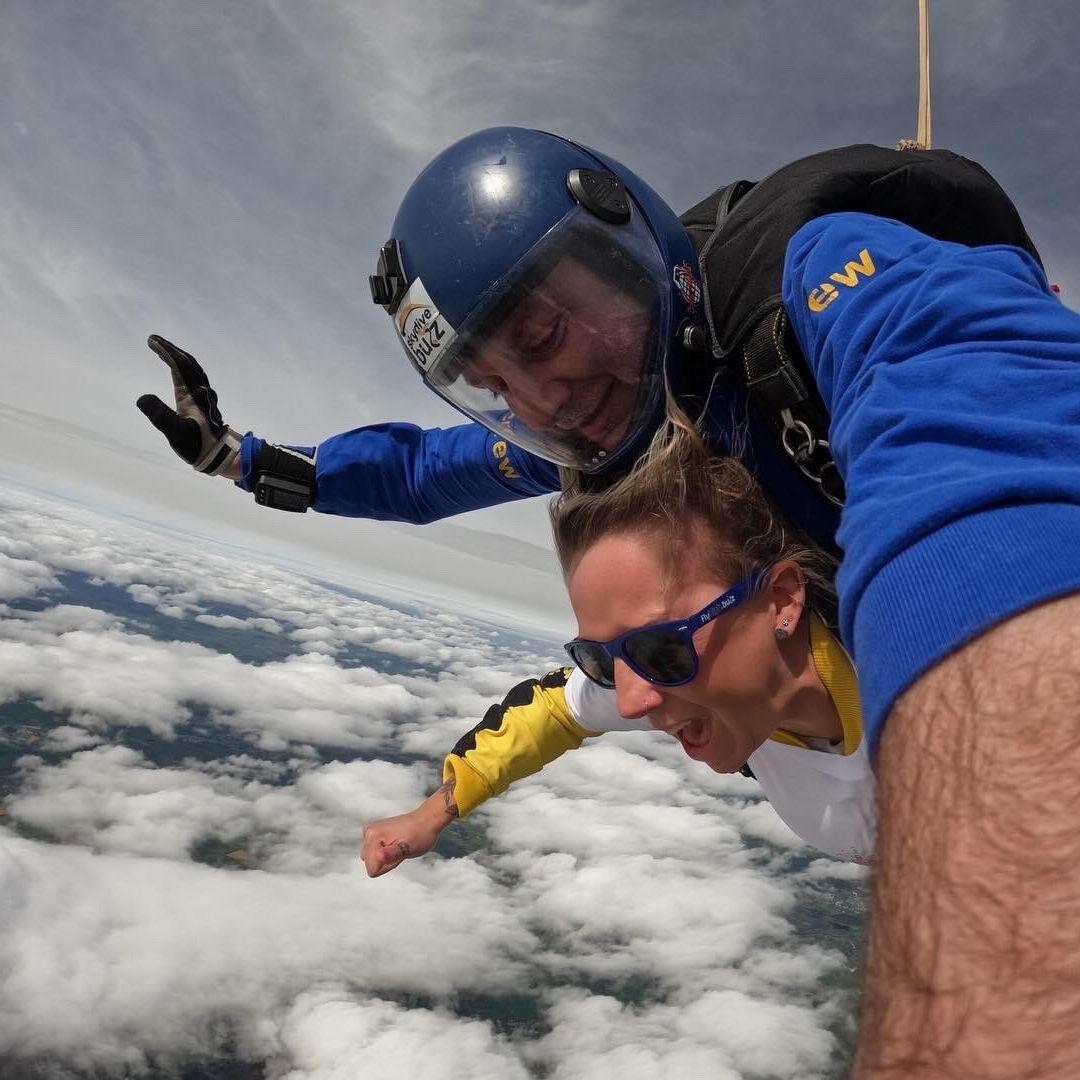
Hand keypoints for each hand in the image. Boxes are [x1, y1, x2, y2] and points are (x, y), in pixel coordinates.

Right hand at [137, 335, 241, 476]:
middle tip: (153, 341)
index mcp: (193, 394)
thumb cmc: (197, 445)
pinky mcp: (205, 403)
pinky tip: (175, 373)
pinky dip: (182, 369)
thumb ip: (160, 415)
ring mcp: (205, 396)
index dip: (166, 350)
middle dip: (171, 350)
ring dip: (177, 358)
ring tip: (161, 353)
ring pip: (192, 370)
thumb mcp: (175, 432)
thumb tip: (143, 397)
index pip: (180, 365)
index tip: (151, 340)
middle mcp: (201, 390)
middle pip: (187, 363)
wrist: (222, 456)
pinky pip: (193, 378)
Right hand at [361, 781, 458, 877]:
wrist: (427, 820)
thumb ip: (391, 854)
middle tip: (401, 849)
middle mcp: (368, 832)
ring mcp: (370, 831)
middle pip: (371, 864)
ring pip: (373, 859)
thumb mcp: (408, 848)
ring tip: (400, 845)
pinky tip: (397, 842)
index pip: (372, 869)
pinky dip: (386, 851)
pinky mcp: (375, 832)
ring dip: (387, 856)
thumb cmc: (420, 834)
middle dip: (386, 861)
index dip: (388, 865)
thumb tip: (379, 855)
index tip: (399, 852)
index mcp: (372, 835)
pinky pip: (376, 852)